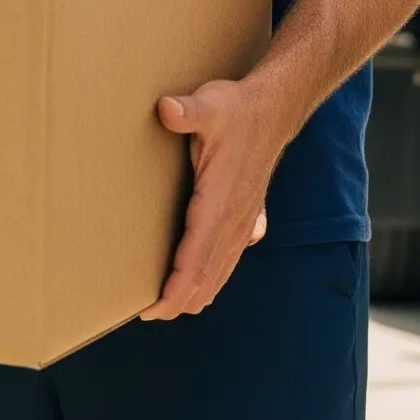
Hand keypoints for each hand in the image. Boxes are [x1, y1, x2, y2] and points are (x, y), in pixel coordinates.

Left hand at [139, 77, 283, 319]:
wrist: (273, 111)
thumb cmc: (236, 110)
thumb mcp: (210, 105)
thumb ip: (187, 111)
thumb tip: (165, 109)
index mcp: (219, 203)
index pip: (196, 258)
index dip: (176, 288)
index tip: (154, 308)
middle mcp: (233, 221)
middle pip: (206, 275)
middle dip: (179, 299)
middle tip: (146, 314)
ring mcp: (242, 222)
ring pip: (219, 272)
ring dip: (196, 293)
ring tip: (167, 307)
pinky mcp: (245, 218)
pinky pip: (228, 259)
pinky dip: (212, 278)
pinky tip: (203, 286)